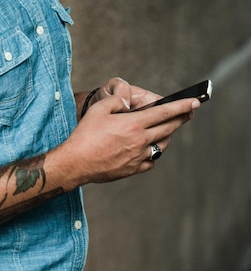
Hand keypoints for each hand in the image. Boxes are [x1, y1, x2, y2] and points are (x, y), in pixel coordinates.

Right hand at [64, 83, 199, 186]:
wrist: (76, 162)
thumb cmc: (85, 134)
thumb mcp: (99, 109)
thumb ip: (117, 101)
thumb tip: (129, 103)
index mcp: (133, 124)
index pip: (164, 112)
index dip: (182, 106)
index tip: (195, 103)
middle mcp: (140, 141)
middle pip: (168, 128)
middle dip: (182, 119)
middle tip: (190, 113)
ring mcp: (138, 157)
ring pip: (162, 145)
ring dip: (167, 135)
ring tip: (167, 129)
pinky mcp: (133, 169)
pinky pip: (151, 160)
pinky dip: (153, 152)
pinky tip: (148, 148)